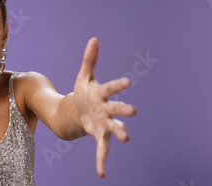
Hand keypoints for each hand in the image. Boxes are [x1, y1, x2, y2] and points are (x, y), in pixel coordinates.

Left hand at [73, 37, 136, 176]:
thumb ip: (90, 60)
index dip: (118, 85)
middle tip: (133, 112)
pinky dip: (101, 161)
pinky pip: (101, 149)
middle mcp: (106, 109)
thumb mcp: (83, 76)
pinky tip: (101, 173)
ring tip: (126, 138)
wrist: (77, 111)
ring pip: (113, 128)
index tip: (128, 82)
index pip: (110, 88)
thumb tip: (94, 39)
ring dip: (119, 132)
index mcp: (102, 93)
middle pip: (116, 109)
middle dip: (123, 110)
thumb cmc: (84, 92)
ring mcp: (104, 123)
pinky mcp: (99, 135)